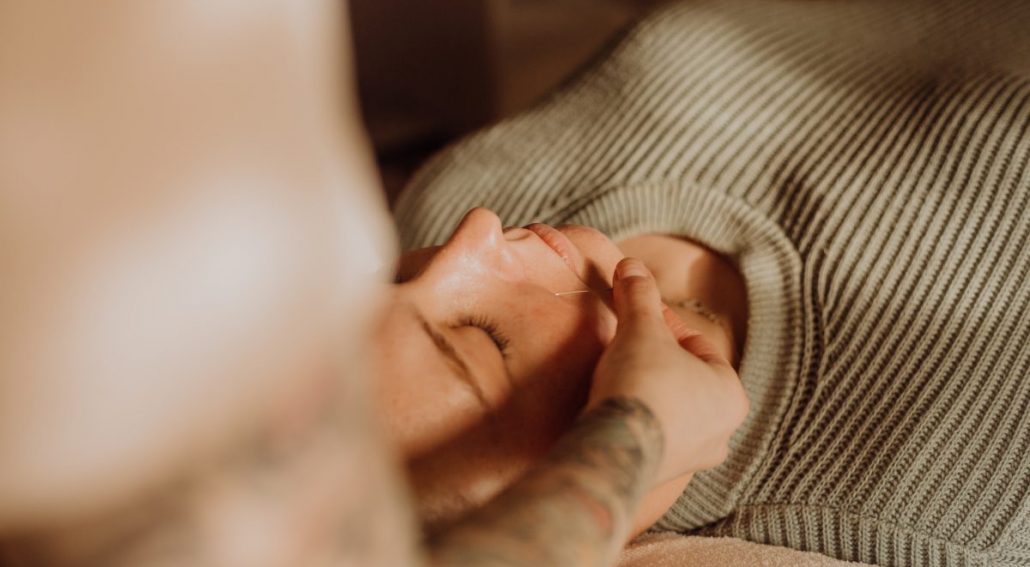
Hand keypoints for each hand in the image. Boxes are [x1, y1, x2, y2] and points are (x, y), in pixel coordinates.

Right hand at [588, 258, 748, 484]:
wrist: (614, 447)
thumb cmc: (642, 383)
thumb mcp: (641, 329)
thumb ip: (639, 296)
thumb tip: (630, 264)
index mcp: (732, 395)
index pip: (699, 346)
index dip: (664, 325)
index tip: (636, 316)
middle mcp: (722, 433)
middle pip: (686, 379)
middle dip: (657, 360)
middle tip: (627, 345)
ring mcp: (692, 459)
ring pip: (671, 411)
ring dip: (648, 391)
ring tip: (617, 375)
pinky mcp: (660, 475)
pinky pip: (652, 436)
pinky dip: (637, 419)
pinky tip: (614, 407)